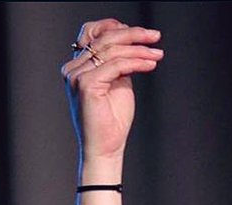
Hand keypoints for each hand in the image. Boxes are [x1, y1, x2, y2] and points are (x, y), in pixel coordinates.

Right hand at [61, 19, 162, 168]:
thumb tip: (133, 48)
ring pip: (111, 51)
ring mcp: (77, 75)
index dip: (115, 27)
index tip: (140, 32)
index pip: (92, 34)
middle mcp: (73, 68)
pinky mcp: (86, 85)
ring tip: (157, 53)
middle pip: (104, 39)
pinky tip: (150, 64)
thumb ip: (120, 66)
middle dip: (133, 35)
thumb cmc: (112, 123)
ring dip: (139, 49)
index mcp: (78, 66)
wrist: (105, 149)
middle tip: (155, 36)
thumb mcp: (118, 86)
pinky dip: (136, 63)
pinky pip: (116, 66)